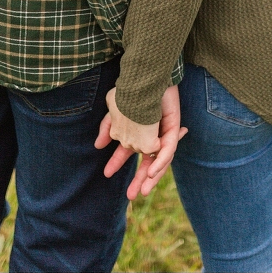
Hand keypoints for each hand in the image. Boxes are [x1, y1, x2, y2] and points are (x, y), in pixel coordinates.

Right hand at [95, 85, 187, 199]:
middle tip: (130, 196)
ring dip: (151, 177)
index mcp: (137, 131)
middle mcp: (151, 134)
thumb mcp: (115, 112)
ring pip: (159, 160)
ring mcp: (163, 132)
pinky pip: (168, 150)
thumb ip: (108, 128)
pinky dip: (161, 162)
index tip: (106, 175)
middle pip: (146, 162)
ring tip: (143, 191)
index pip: (129, 153)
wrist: (144, 76)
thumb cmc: (131, 91)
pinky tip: (152, 172)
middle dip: (138, 179)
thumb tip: (98, 146)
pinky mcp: (173, 128)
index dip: (118, 164)